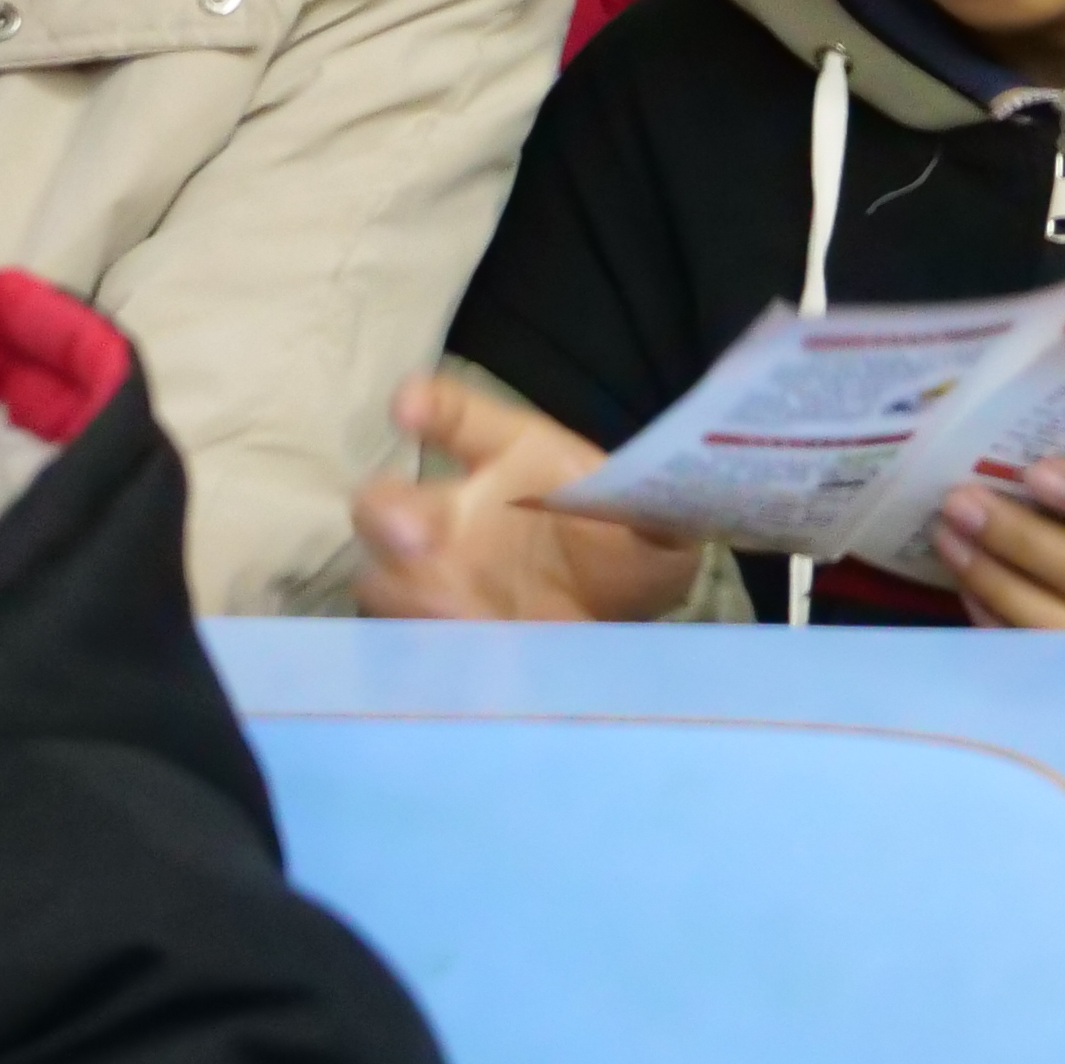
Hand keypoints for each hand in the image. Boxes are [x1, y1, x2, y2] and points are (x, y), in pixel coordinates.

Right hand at [352, 371, 699, 623]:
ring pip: (384, 577)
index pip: (455, 417)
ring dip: (405, 591)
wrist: (626, 623)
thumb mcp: (660, 524)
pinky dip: (431, 651)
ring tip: (449, 606)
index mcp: (512, 459)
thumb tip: (680, 490)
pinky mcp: (441, 638)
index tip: (407, 406)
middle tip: (419, 536)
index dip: (427, 406)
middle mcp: (458, 511)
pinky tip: (469, 657)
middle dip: (390, 514)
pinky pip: (410, 645)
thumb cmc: (630, 548)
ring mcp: (438, 579)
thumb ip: (660, 506)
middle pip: (388, 502)